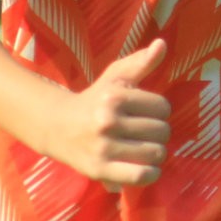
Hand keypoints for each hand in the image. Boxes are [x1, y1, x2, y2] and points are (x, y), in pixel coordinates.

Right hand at [49, 39, 170, 187]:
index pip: (163, 107)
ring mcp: (103, 147)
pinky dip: (151, 173)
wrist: (57, 127)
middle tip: (145, 132)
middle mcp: (107, 121)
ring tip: (146, 148)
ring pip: (156, 153)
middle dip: (158, 132)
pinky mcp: (99, 170)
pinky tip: (147, 167)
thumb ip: (141, 62)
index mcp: (113, 96)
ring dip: (156, 153)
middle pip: (162, 131)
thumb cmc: (94, 99)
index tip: (146, 113)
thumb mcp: (114, 77)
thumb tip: (162, 44)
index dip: (159, 111)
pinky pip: (141, 175)